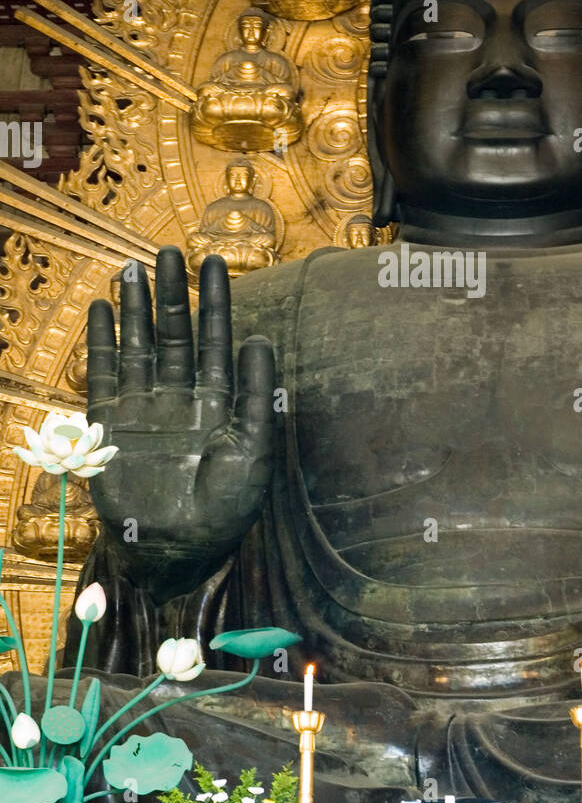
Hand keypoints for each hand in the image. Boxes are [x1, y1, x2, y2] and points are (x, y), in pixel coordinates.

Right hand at [86, 246, 275, 602]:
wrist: (176, 551)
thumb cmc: (224, 509)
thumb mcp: (254, 450)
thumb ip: (257, 395)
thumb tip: (258, 339)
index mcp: (219, 402)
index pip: (217, 340)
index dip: (215, 302)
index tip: (215, 263)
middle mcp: (181, 398)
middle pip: (175, 334)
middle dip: (172, 294)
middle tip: (170, 251)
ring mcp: (145, 408)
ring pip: (140, 346)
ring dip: (137, 309)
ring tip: (133, 268)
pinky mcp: (112, 424)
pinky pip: (105, 375)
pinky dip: (102, 343)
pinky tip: (102, 310)